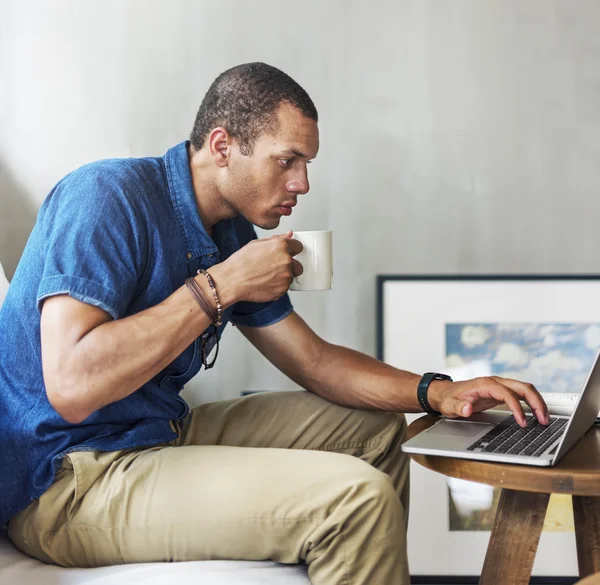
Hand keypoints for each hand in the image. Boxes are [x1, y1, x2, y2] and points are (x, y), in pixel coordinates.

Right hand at [219, 231, 303, 302]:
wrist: (232, 280)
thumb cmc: (241, 262)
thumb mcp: (257, 244)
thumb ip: (277, 239)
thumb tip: (289, 234)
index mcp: (281, 246)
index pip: (299, 246)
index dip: (291, 250)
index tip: (286, 254)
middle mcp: (286, 261)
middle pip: (298, 265)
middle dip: (290, 266)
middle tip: (274, 268)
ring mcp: (286, 277)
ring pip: (291, 277)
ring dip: (283, 277)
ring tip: (266, 276)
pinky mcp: (282, 290)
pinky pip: (285, 288)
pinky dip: (278, 286)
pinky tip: (265, 283)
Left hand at [427, 376, 549, 427]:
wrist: (445, 393)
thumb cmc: (448, 399)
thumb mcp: (449, 405)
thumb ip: (458, 407)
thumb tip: (467, 408)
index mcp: (484, 384)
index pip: (507, 394)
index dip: (517, 408)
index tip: (523, 422)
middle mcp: (495, 382)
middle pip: (522, 387)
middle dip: (536, 402)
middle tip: (544, 420)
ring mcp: (499, 386)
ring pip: (525, 389)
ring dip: (537, 402)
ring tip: (545, 419)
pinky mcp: (501, 392)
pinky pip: (521, 395)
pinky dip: (531, 403)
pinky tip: (536, 414)